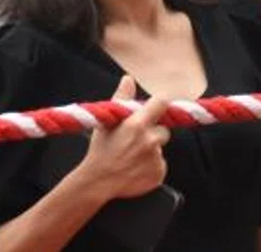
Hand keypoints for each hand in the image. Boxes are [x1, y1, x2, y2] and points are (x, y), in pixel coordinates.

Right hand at [71, 74, 169, 201]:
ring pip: (160, 148)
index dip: (158, 104)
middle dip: (153, 133)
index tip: (154, 109)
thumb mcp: (107, 122)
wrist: (98, 182)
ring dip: (151, 150)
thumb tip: (128, 79)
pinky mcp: (159, 174)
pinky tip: (136, 169)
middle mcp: (151, 140)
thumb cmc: (100, 150)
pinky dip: (152, 167)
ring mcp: (156, 159)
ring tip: (132, 157)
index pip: (162, 102)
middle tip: (135, 141)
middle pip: (163, 129)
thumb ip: (121, 98)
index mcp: (138, 124)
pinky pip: (160, 165)